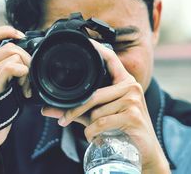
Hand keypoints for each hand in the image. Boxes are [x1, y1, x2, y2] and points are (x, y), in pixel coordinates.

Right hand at [0, 26, 31, 147]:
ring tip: (26, 86)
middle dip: (27, 58)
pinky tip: (25, 89)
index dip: (5, 30)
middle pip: (9, 47)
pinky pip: (11, 68)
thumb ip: (4, 66)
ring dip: (27, 70)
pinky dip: (24, 75)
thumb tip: (24, 53)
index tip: (21, 36)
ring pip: (13, 56)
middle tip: (30, 76)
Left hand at [42, 39, 169, 172]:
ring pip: (96, 111)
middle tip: (64, 120)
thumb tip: (45, 109)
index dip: (98, 48)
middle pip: (94, 94)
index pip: (111, 59)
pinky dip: (93, 133)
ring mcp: (133, 100)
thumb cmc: (120, 129)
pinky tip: (96, 138)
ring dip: (88, 126)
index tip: (86, 40)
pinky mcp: (133, 115)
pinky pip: (101, 122)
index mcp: (124, 82)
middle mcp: (131, 86)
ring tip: (92, 133)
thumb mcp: (95, 117)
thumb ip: (74, 110)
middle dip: (76, 110)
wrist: (144, 150)